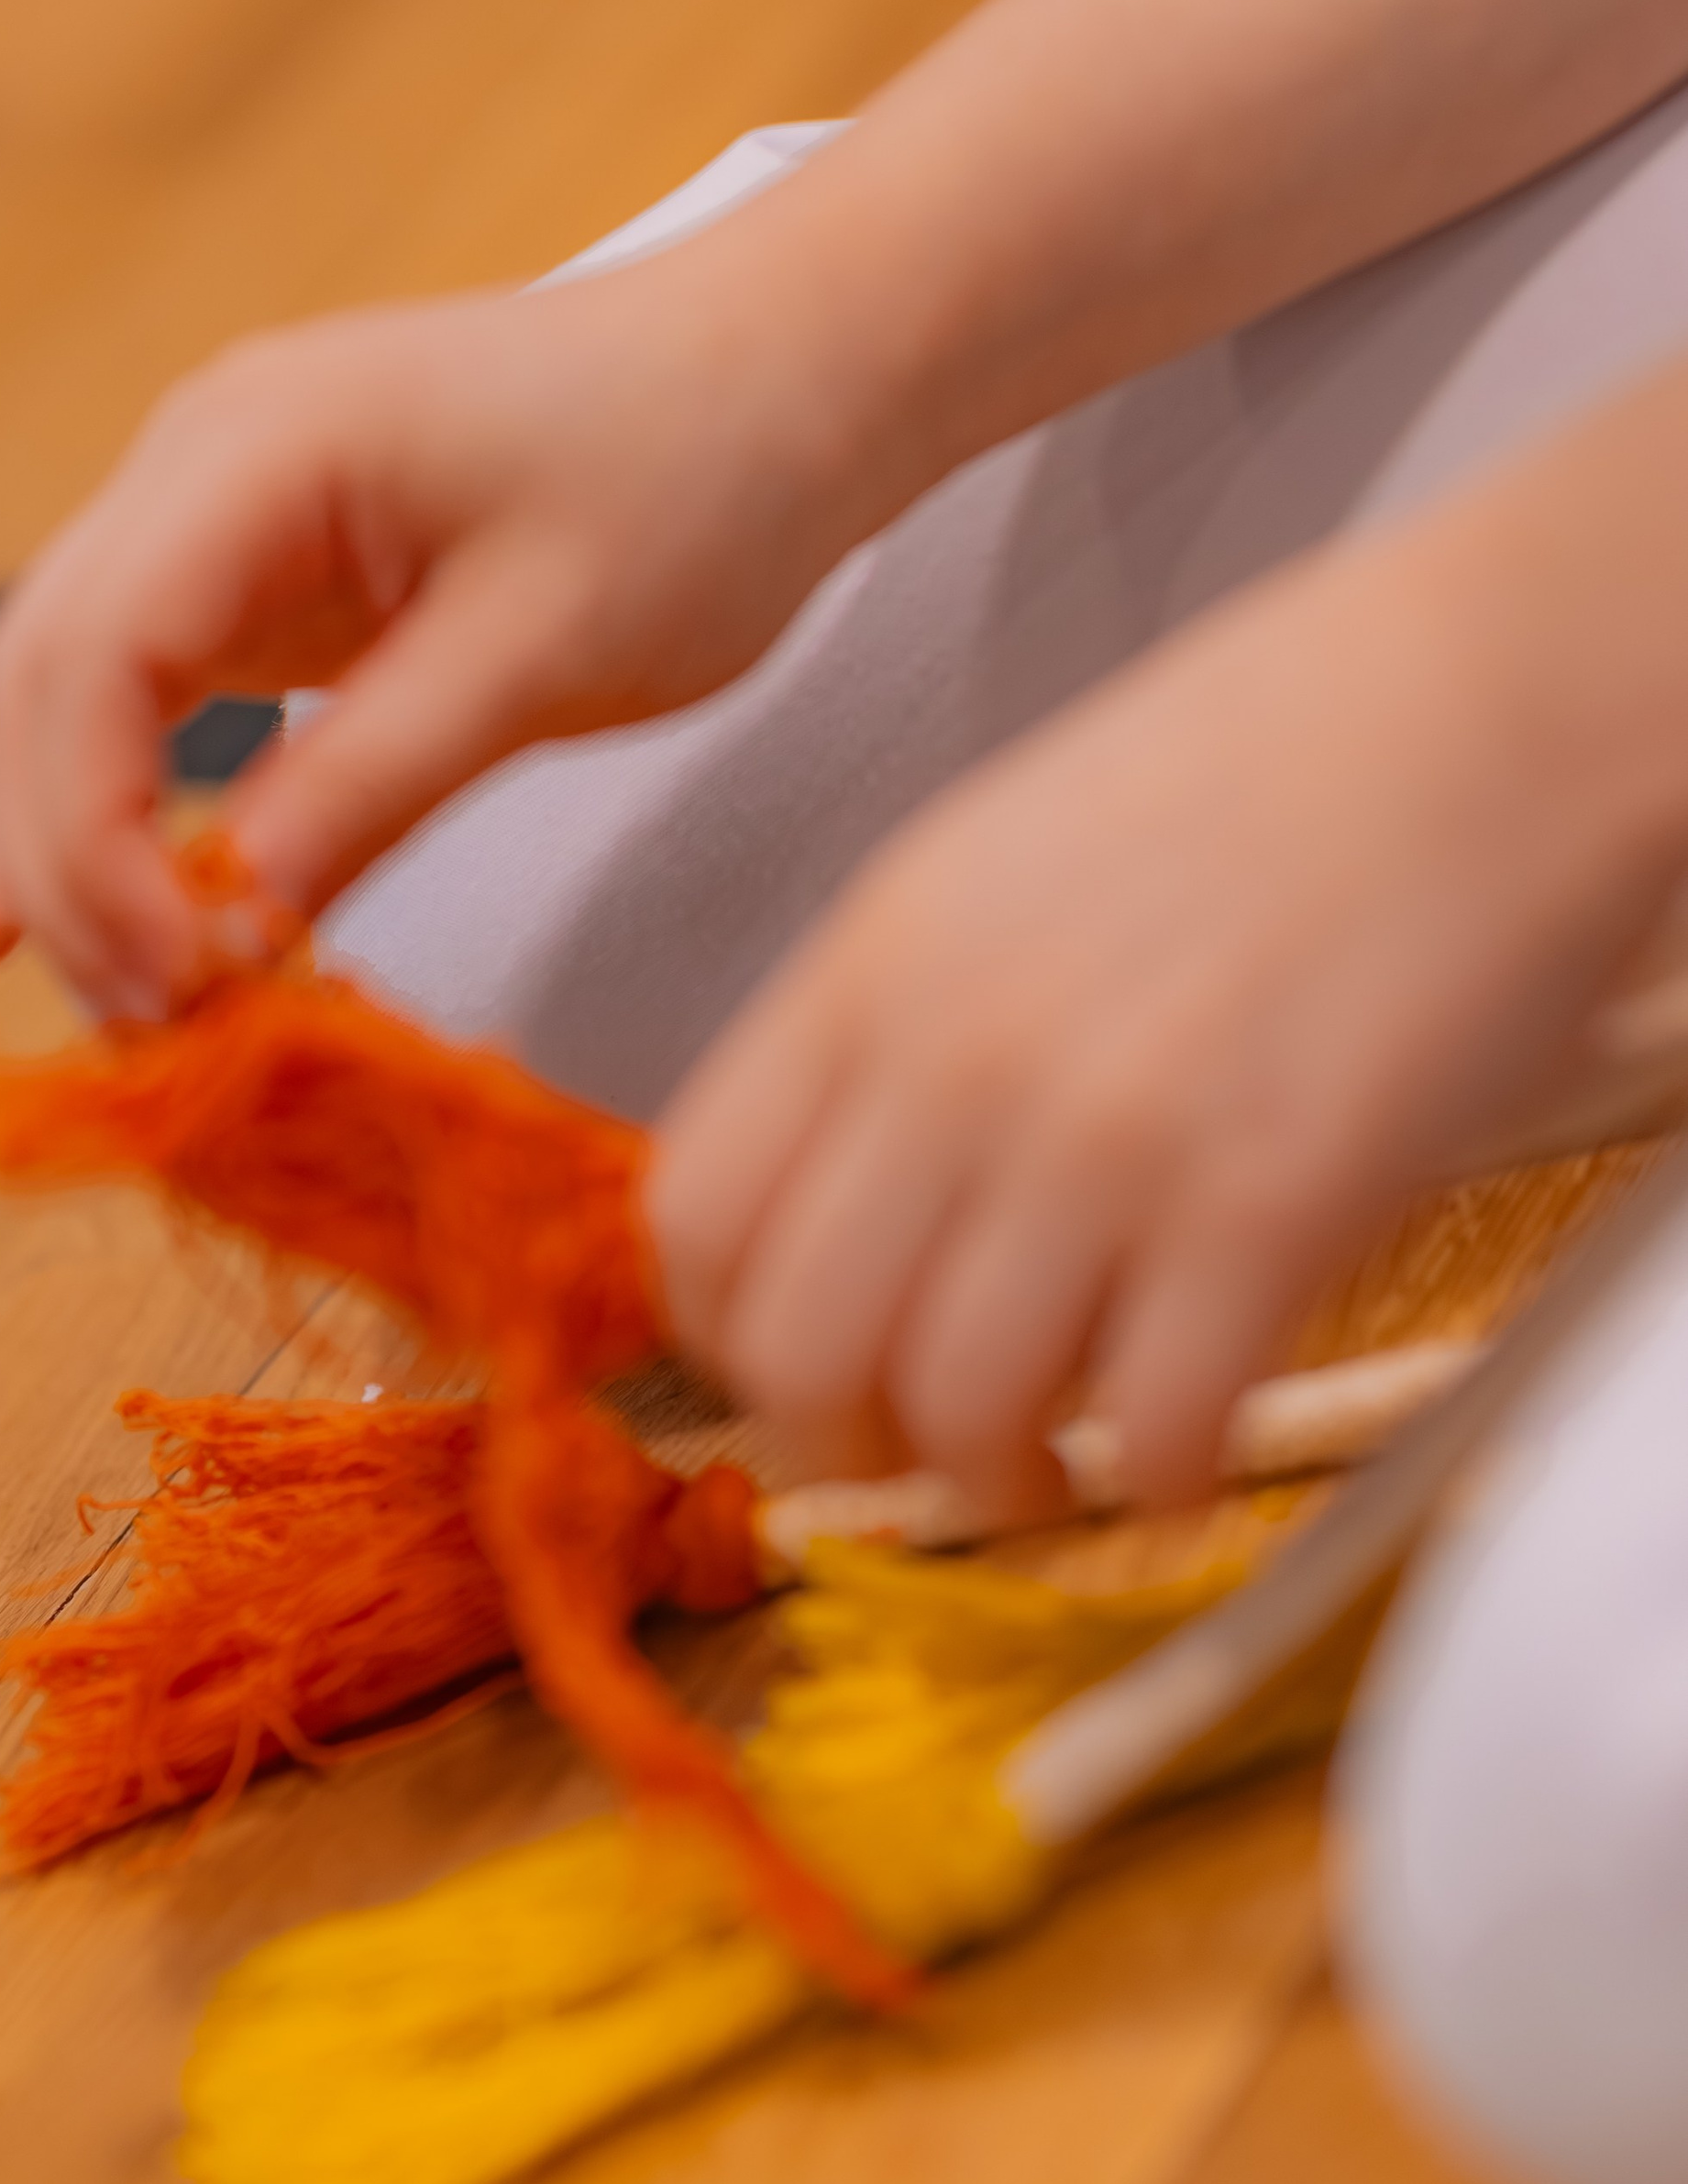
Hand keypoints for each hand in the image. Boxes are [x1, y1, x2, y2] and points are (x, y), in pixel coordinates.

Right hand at [0, 248, 868, 1014]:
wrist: (779, 374)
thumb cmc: (696, 479)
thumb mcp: (547, 653)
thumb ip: (372, 783)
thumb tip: (220, 932)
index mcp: (258, 445)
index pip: (89, 659)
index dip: (96, 842)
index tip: (181, 979)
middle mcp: (192, 457)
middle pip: (33, 680)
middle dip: (67, 868)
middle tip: (160, 1030)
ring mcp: (205, 504)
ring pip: (49, 690)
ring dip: (68, 848)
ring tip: (142, 1005)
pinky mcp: (247, 563)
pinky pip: (119, 692)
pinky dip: (99, 807)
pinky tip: (82, 925)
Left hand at [651, 491, 1682, 1514]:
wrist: (1485, 702)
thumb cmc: (1273, 757)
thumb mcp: (1000, 855)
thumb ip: (906, 1021)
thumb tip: (859, 1195)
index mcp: (876, 961)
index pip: (697, 1215)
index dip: (732, 1333)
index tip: (797, 1371)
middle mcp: (957, 1057)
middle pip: (796, 1346)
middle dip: (849, 1443)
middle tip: (923, 1450)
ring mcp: (1104, 1136)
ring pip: (959, 1414)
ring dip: (1003, 1481)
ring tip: (1064, 1461)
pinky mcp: (1268, 1203)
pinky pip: (1154, 1425)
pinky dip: (1160, 1475)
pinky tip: (1190, 1440)